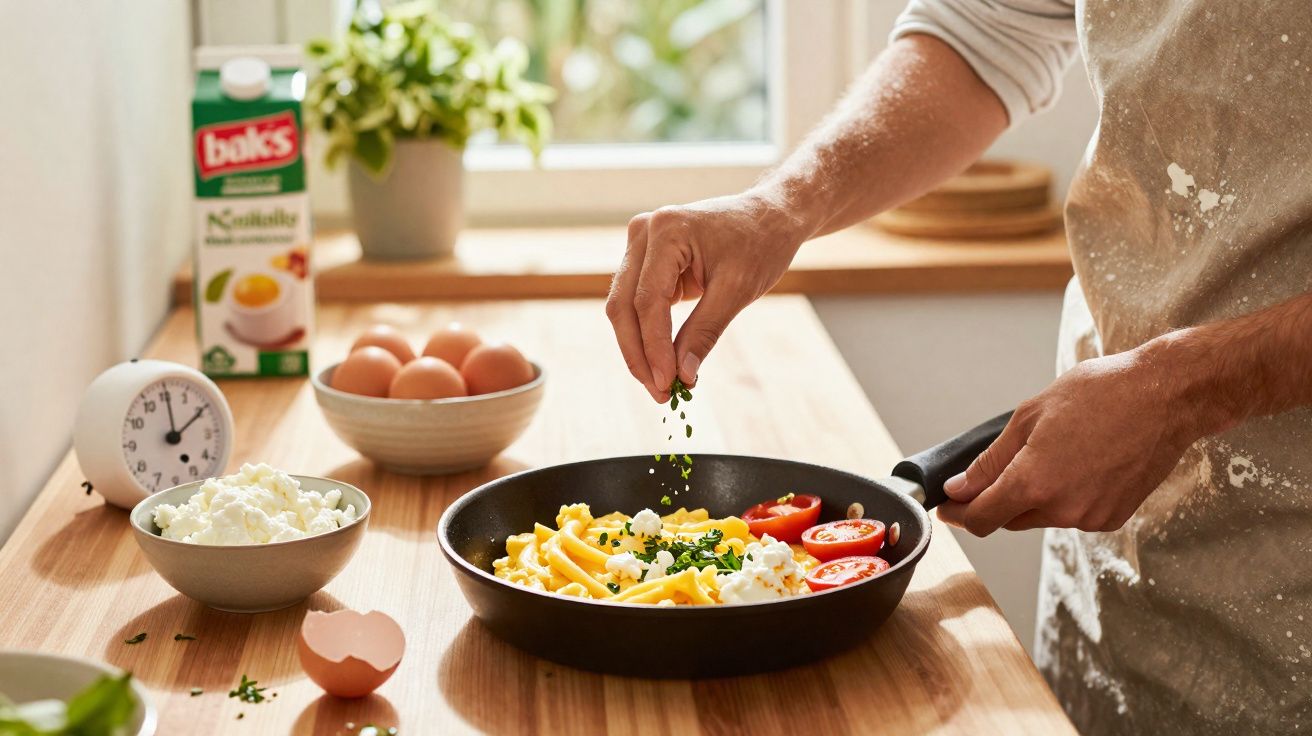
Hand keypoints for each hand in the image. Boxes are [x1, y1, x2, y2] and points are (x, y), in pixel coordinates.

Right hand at [606, 191, 811, 400]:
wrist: (770, 217)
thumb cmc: (760, 244)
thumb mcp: (737, 291)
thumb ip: (704, 332)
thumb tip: (681, 377)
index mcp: (666, 230)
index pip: (647, 301)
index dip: (654, 348)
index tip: (668, 384)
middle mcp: (643, 232)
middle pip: (623, 306)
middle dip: (639, 354)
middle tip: (660, 393)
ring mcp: (640, 244)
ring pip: (624, 308)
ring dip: (639, 349)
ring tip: (661, 385)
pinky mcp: (645, 260)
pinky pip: (637, 304)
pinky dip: (648, 335)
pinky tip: (663, 363)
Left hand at [936, 345, 1209, 534]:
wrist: (1167, 397)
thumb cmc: (1099, 394)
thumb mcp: (1029, 416)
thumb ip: (991, 461)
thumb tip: (960, 488)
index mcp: (1034, 482)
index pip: (982, 519)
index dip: (959, 515)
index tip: (948, 506)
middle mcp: (1061, 509)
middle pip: (1009, 519)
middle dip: (997, 500)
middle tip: (997, 470)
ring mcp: (1090, 517)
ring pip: (1042, 517)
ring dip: (1034, 496)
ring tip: (1055, 452)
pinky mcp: (1113, 518)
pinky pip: (1073, 515)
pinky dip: (1065, 497)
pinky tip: (1080, 464)